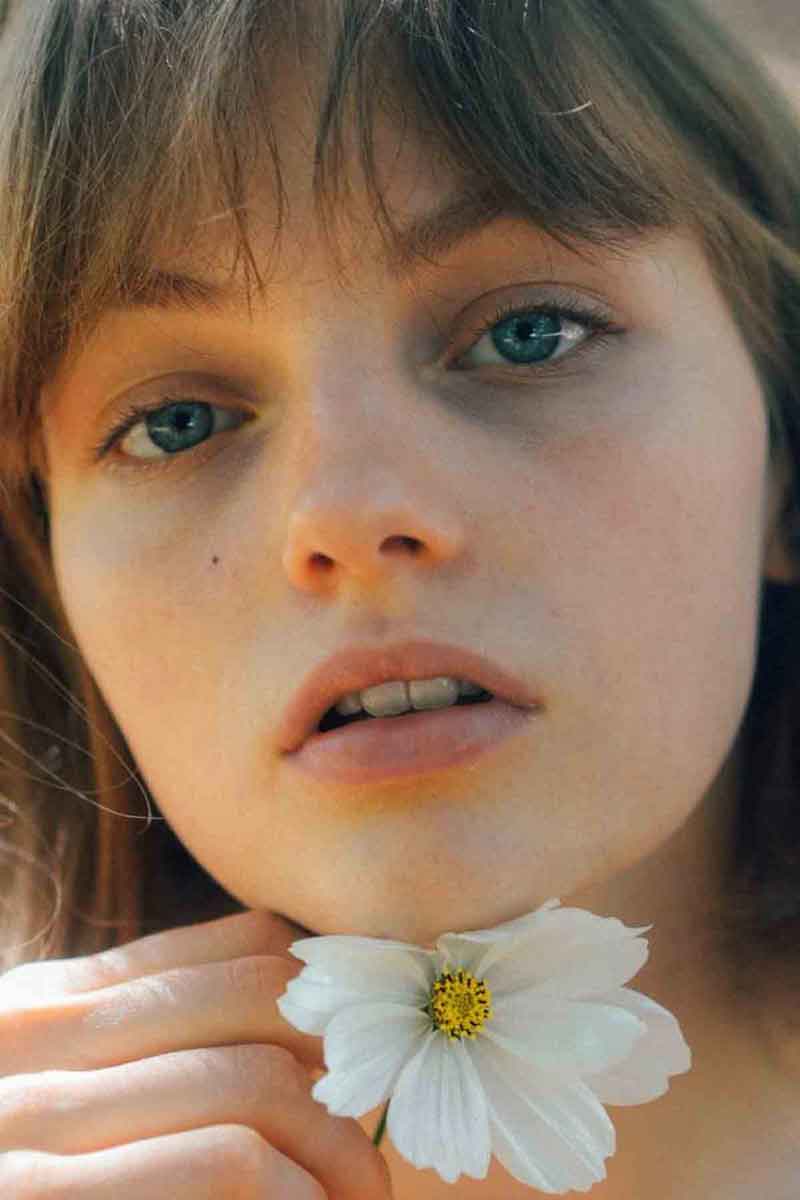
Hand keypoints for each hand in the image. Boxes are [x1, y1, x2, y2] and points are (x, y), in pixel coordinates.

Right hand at [0, 909, 392, 1197]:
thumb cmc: (22, 1171)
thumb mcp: (50, 1093)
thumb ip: (140, 1044)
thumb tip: (281, 1001)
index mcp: (48, 1005)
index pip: (237, 948)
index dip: (328, 1000)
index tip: (364, 1065)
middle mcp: (36, 1043)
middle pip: (257, 999)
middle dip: (348, 1067)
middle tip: (377, 1145)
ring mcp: (32, 1123)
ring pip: (252, 1082)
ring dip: (336, 1148)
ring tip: (359, 1199)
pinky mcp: (39, 1198)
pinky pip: (222, 1162)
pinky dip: (292, 1194)